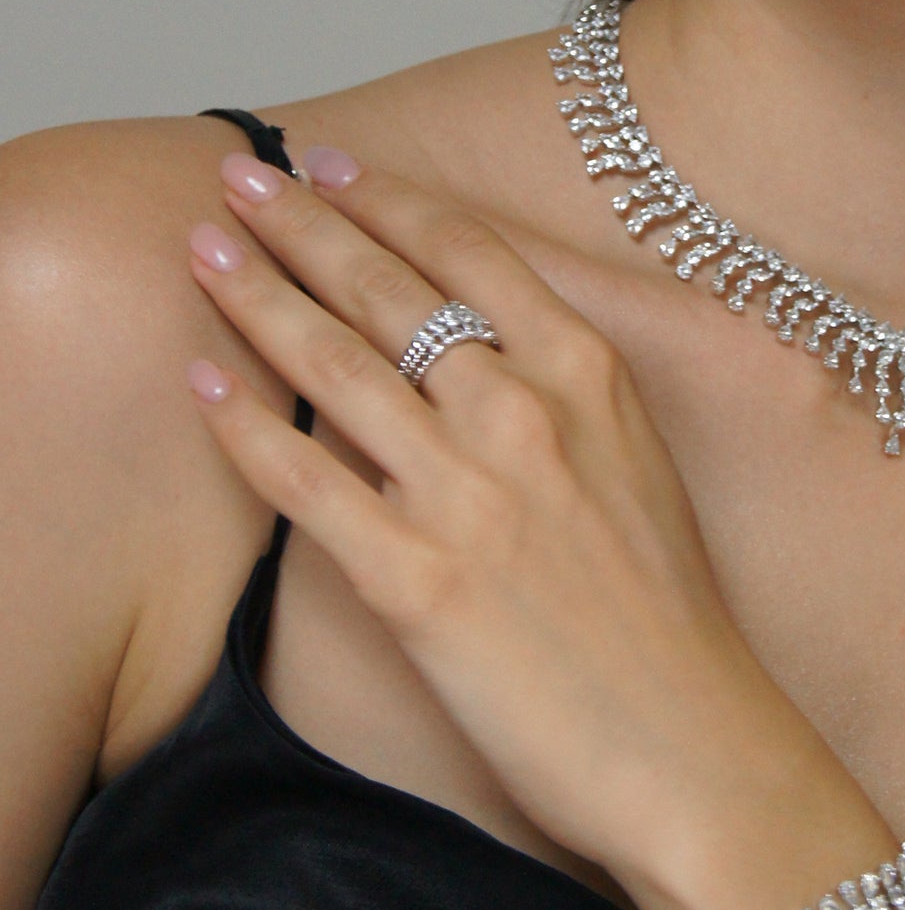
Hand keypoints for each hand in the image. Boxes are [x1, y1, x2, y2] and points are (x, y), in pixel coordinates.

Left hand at [185, 144, 828, 909]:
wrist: (696, 748)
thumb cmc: (673, 619)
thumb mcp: (640, 463)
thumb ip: (565, 392)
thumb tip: (485, 344)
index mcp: (588, 374)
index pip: (466, 252)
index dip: (386, 198)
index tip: (328, 161)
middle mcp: (524, 414)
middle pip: (388, 289)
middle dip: (300, 224)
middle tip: (239, 175)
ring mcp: (468, 494)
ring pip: (335, 368)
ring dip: (258, 298)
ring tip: (204, 251)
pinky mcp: (418, 582)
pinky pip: (307, 487)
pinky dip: (246, 431)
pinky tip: (203, 388)